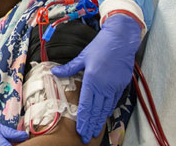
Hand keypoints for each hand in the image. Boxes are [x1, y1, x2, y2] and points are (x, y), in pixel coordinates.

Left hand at [51, 14, 140, 143]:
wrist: (120, 40)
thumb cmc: (100, 47)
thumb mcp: (82, 56)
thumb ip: (69, 68)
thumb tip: (55, 72)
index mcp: (91, 80)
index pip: (85, 105)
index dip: (82, 119)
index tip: (80, 130)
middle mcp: (103, 87)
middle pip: (95, 111)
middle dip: (90, 126)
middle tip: (86, 138)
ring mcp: (113, 87)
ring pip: (105, 109)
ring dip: (99, 121)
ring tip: (94, 132)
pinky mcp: (120, 86)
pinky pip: (113, 102)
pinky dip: (107, 111)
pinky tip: (103, 117)